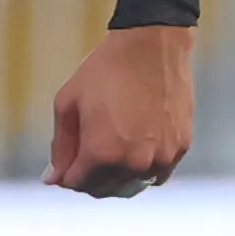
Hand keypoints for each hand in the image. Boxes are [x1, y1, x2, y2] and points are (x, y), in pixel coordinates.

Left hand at [47, 26, 191, 198]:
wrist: (152, 46)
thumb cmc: (104, 72)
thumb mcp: (67, 105)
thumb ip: (60, 147)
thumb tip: (53, 179)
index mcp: (101, 154)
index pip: (77, 183)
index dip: (66, 174)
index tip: (65, 162)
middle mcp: (134, 162)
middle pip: (104, 188)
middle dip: (89, 178)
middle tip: (84, 157)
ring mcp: (161, 157)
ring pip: (132, 184)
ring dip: (117, 176)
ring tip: (109, 149)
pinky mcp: (181, 147)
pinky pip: (157, 173)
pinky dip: (143, 169)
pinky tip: (133, 150)